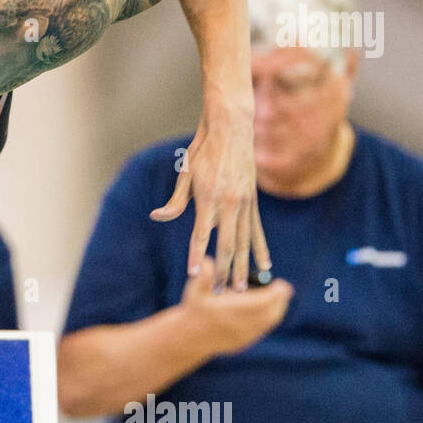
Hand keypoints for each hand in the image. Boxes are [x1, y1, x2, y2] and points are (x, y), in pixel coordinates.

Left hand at [151, 112, 270, 291]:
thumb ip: (175, 202)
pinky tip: (265, 266)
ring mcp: (245, 204)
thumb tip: (158, 218)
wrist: (232, 129)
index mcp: (209, 198)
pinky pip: (258, 231)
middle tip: (219, 293)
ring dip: (242, 267)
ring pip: (245, 243)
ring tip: (240, 289)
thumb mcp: (185, 174)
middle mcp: (230, 204)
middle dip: (221, 271)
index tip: (192, 273)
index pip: (200, 234)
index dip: (195, 254)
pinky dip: (261, 249)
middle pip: (226, 246)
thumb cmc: (203, 151)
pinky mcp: (254, 202)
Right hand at [179, 258, 291, 354]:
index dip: (276, 293)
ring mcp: (244, 336)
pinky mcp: (243, 343)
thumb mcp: (195, 290)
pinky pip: (262, 330)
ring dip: (276, 310)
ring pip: (269, 323)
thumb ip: (204, 275)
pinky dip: (268, 319)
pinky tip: (265, 310)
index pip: (265, 302)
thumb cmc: (193, 310)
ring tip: (277, 298)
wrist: (188, 337)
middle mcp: (241, 325)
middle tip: (283, 289)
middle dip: (281, 300)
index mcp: (233, 310)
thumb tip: (207, 260)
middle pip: (272, 313)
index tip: (282, 284)